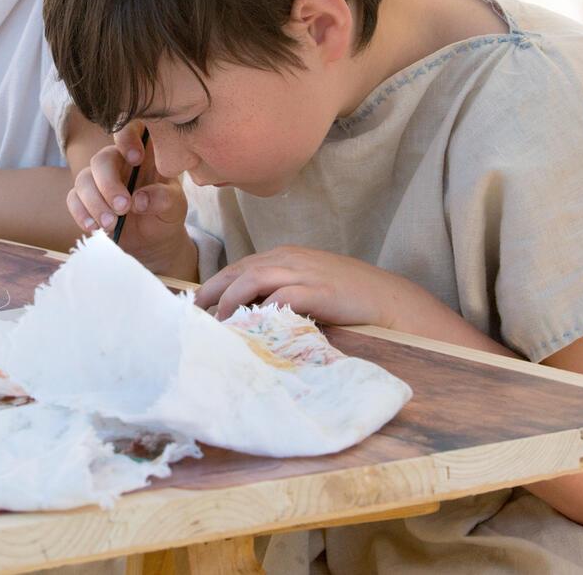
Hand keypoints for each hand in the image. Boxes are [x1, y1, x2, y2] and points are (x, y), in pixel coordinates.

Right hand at [68, 125, 195, 278]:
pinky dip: (81, 213)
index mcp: (143, 153)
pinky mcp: (86, 198)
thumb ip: (163, 198)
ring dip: (95, 203)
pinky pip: (73, 198)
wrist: (152, 240)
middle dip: (108, 184)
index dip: (127, 138)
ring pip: (84, 179)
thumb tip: (139, 200)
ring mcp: (99, 179)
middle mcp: (118, 161)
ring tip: (111, 224)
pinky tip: (94, 227)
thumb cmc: (166, 213)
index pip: (130, 130)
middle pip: (102, 159)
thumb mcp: (175, 206)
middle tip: (123, 207)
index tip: (136, 159)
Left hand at [195, 245, 432, 327]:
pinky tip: (251, 325)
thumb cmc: (346, 297)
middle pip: (239, 271)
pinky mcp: (318, 290)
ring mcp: (304, 272)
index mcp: (283, 256)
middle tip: (194, 316)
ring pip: (254, 279)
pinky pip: (282, 296)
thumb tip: (245, 313)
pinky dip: (263, 309)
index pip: (238, 267)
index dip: (214, 285)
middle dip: (213, 292)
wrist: (388, 300)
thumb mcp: (307, 285)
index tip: (196, 306)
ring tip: (218, 324)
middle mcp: (289, 259)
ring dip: (231, 301)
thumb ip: (278, 291)